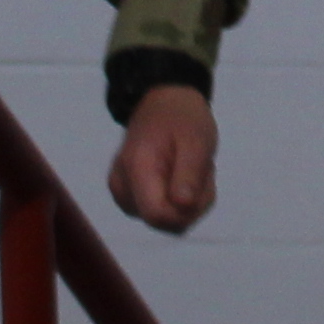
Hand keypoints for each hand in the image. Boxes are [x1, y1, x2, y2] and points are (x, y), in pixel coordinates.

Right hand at [109, 83, 219, 234]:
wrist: (164, 102)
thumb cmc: (182, 117)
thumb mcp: (196, 139)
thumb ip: (189, 174)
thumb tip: (182, 208)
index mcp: (137, 168)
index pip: (157, 215)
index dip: (185, 211)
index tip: (201, 187)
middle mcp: (122, 187)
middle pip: (162, 222)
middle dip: (191, 206)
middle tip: (201, 172)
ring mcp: (123, 194)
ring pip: (165, 222)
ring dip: (189, 203)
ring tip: (192, 171)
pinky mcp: (130, 198)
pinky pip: (162, 215)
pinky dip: (180, 202)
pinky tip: (183, 178)